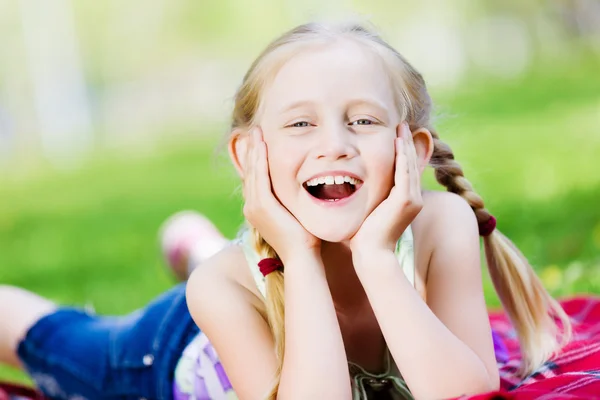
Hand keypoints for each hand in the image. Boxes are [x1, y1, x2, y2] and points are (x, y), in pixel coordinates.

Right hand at [242, 127, 320, 262]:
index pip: (255, 178)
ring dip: (254, 150)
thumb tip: (309, 184)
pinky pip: (259, 177)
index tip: (260, 141)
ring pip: (252, 171)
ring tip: (256, 132)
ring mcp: (254, 207)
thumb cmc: (306, 238)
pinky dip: (259, 160)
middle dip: (252, 150)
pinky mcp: (261, 206)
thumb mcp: (296, 213)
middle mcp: (251, 207)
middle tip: (254, 130)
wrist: (303, 256)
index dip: (256, 158)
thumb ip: (294, 199)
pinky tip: (261, 145)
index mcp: (258, 209)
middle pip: (250, 171)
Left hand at [350, 122, 422, 254]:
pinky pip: (405, 172)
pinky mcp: (406, 201)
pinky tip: (398, 142)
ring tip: (401, 128)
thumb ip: (372, 197)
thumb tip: (357, 186)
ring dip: (405, 145)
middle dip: (406, 143)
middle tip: (401, 124)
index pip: (406, 170)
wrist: (370, 253)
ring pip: (410, 165)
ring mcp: (412, 200)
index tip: (397, 135)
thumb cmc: (365, 236)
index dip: (403, 152)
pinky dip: (402, 156)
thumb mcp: (371, 210)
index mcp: (407, 201)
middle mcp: (414, 199)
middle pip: (411, 164)